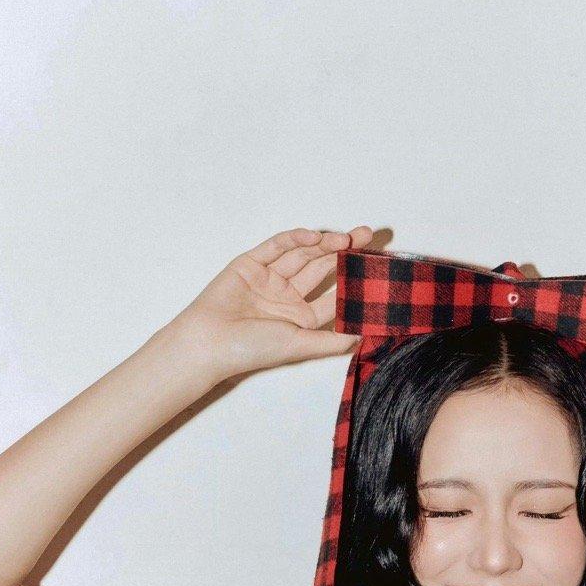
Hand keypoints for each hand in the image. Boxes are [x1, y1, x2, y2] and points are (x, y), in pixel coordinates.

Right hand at [169, 224, 376, 382]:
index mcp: (302, 317)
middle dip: (344, 252)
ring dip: (323, 244)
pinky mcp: (251, 263)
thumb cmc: (252, 349)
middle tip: (367, 236)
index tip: (375, 266)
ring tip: (346, 237)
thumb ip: (332, 341)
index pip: (335, 294)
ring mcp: (270, 278)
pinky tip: (314, 237)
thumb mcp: (300, 346)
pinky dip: (293, 239)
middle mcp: (288, 296)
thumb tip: (365, 336)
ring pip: (302, 254)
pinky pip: (275, 247)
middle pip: (322, 268)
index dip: (354, 280)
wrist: (210, 342)